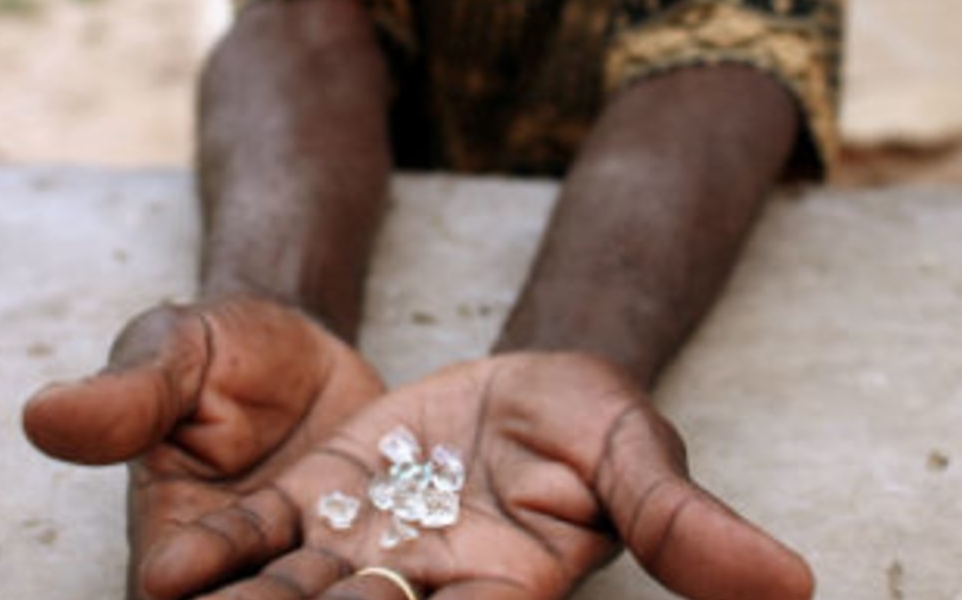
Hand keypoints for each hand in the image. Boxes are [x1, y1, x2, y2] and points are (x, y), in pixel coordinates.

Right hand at [22, 295, 385, 599]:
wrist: (303, 342)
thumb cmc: (217, 347)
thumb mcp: (173, 354)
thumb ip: (127, 397)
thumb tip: (40, 414)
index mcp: (171, 549)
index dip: (197, 599)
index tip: (202, 586)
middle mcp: (237, 583)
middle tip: (336, 597)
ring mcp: (310, 577)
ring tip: (381, 594)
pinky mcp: (376, 563)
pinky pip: (391, 592)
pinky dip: (414, 596)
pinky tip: (454, 590)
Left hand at [142, 351, 814, 599]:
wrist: (534, 383)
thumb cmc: (599, 427)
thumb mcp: (641, 457)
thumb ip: (688, 525)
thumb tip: (796, 586)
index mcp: (506, 594)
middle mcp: (421, 591)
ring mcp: (357, 555)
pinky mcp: (309, 505)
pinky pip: (253, 543)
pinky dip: (213, 560)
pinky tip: (164, 576)